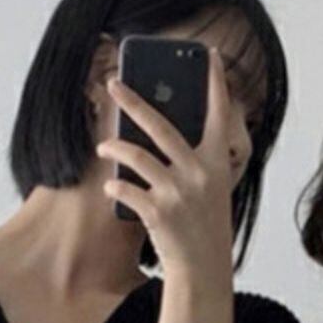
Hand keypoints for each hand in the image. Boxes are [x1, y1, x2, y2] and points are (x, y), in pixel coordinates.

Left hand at [96, 44, 235, 296]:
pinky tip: (110, 188)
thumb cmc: (205, 225)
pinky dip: (115, 187)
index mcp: (217, 162)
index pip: (219, 113)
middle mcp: (199, 172)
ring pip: (135, 155)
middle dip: (132, 101)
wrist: (204, 268)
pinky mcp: (158, 212)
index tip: (206, 54)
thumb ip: (194, 159)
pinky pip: (126, 189)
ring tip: (104, 147)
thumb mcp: (211, 188)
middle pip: (160, 125)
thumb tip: (158, 129)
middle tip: (114, 83)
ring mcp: (178, 192)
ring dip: (114, 148)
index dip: (214, 82)